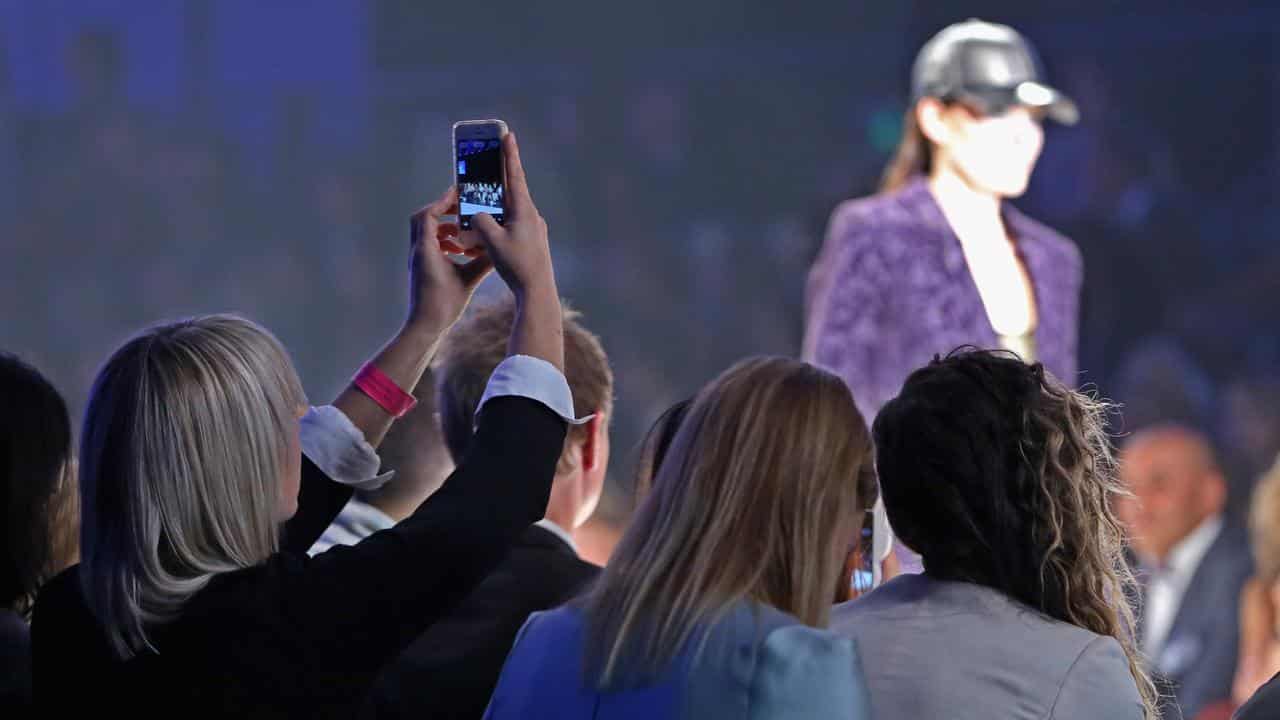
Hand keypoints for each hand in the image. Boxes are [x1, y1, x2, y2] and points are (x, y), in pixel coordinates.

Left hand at [405, 186, 494, 334]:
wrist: (425, 326)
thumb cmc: (444, 305)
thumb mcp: (468, 280)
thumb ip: (484, 261)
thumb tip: (501, 248)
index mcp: (426, 249)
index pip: (429, 215)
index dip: (443, 201)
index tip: (459, 193)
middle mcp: (418, 250)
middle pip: (423, 218)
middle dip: (443, 210)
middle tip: (462, 208)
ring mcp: (418, 258)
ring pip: (426, 231)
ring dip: (445, 227)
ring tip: (465, 232)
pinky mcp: (421, 266)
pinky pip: (429, 244)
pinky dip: (443, 240)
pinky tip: (460, 250)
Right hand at [470, 133, 553, 299]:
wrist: (537, 290)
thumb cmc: (517, 265)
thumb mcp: (492, 241)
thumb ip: (480, 221)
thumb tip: (478, 215)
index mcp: (524, 210)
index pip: (515, 176)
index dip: (510, 155)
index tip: (508, 135)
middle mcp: (531, 216)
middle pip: (510, 191)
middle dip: (497, 179)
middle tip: (488, 161)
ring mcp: (532, 229)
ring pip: (507, 211)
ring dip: (493, 207)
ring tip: (477, 205)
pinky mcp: (530, 241)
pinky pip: (509, 226)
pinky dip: (496, 225)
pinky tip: (484, 233)